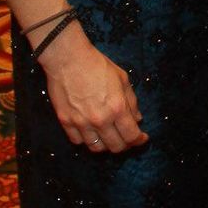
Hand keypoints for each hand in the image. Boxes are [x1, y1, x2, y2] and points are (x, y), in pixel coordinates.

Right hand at [37, 27, 147, 153]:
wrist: (68, 59)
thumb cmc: (97, 65)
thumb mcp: (122, 79)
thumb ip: (131, 101)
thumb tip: (137, 119)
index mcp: (117, 108)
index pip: (131, 136)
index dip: (139, 140)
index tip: (142, 138)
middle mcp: (100, 119)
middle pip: (115, 147)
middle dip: (125, 145)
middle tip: (126, 138)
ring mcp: (81, 123)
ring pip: (96, 148)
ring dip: (106, 145)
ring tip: (109, 136)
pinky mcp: (65, 122)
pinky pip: (78, 141)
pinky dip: (86, 140)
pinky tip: (91, 132)